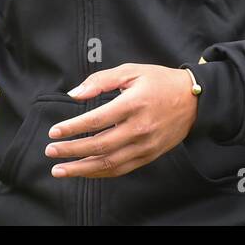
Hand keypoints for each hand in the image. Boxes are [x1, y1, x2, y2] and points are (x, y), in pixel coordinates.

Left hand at [43, 64, 199, 177]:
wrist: (193, 100)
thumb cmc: (159, 82)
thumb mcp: (131, 71)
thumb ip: (100, 81)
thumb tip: (74, 94)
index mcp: (134, 104)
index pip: (97, 120)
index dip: (73, 128)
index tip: (53, 132)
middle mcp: (140, 128)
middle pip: (100, 145)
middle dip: (71, 151)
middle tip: (50, 152)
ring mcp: (145, 145)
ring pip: (109, 163)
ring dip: (81, 169)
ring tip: (60, 170)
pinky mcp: (149, 155)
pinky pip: (121, 169)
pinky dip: (100, 173)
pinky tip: (84, 171)